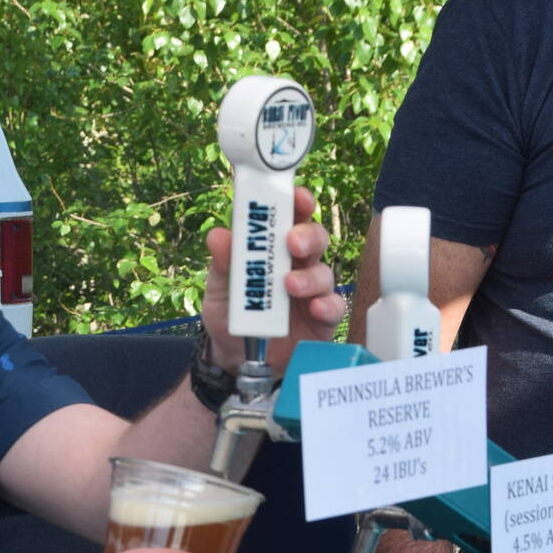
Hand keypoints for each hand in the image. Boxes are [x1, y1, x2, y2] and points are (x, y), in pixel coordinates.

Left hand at [200, 185, 344, 372]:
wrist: (234, 356)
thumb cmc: (231, 312)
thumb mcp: (219, 286)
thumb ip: (223, 262)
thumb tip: (218, 235)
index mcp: (274, 247)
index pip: (291, 217)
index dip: (297, 202)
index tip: (296, 196)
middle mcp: (298, 264)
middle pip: (315, 239)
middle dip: (307, 235)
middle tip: (292, 242)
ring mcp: (312, 291)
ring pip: (325, 272)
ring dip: (310, 276)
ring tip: (290, 285)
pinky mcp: (322, 318)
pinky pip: (335, 307)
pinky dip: (327, 305)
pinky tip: (315, 308)